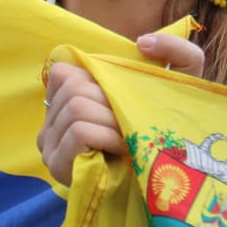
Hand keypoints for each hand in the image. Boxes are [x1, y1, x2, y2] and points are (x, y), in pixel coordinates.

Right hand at [37, 34, 203, 184]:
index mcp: (67, 97)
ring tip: (129, 139)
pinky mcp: (57, 163)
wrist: (166, 184)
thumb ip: (175, 50)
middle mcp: (51, 118)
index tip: (122, 101)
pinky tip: (123, 149)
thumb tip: (143, 42)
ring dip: (113, 121)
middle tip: (131, 125)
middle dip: (111, 103)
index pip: (65, 72)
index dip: (98, 81)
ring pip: (77, 107)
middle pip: (74, 88)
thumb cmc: (165, 130)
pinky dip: (108, 135)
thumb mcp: (178, 85)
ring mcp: (48, 143)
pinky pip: (80, 131)